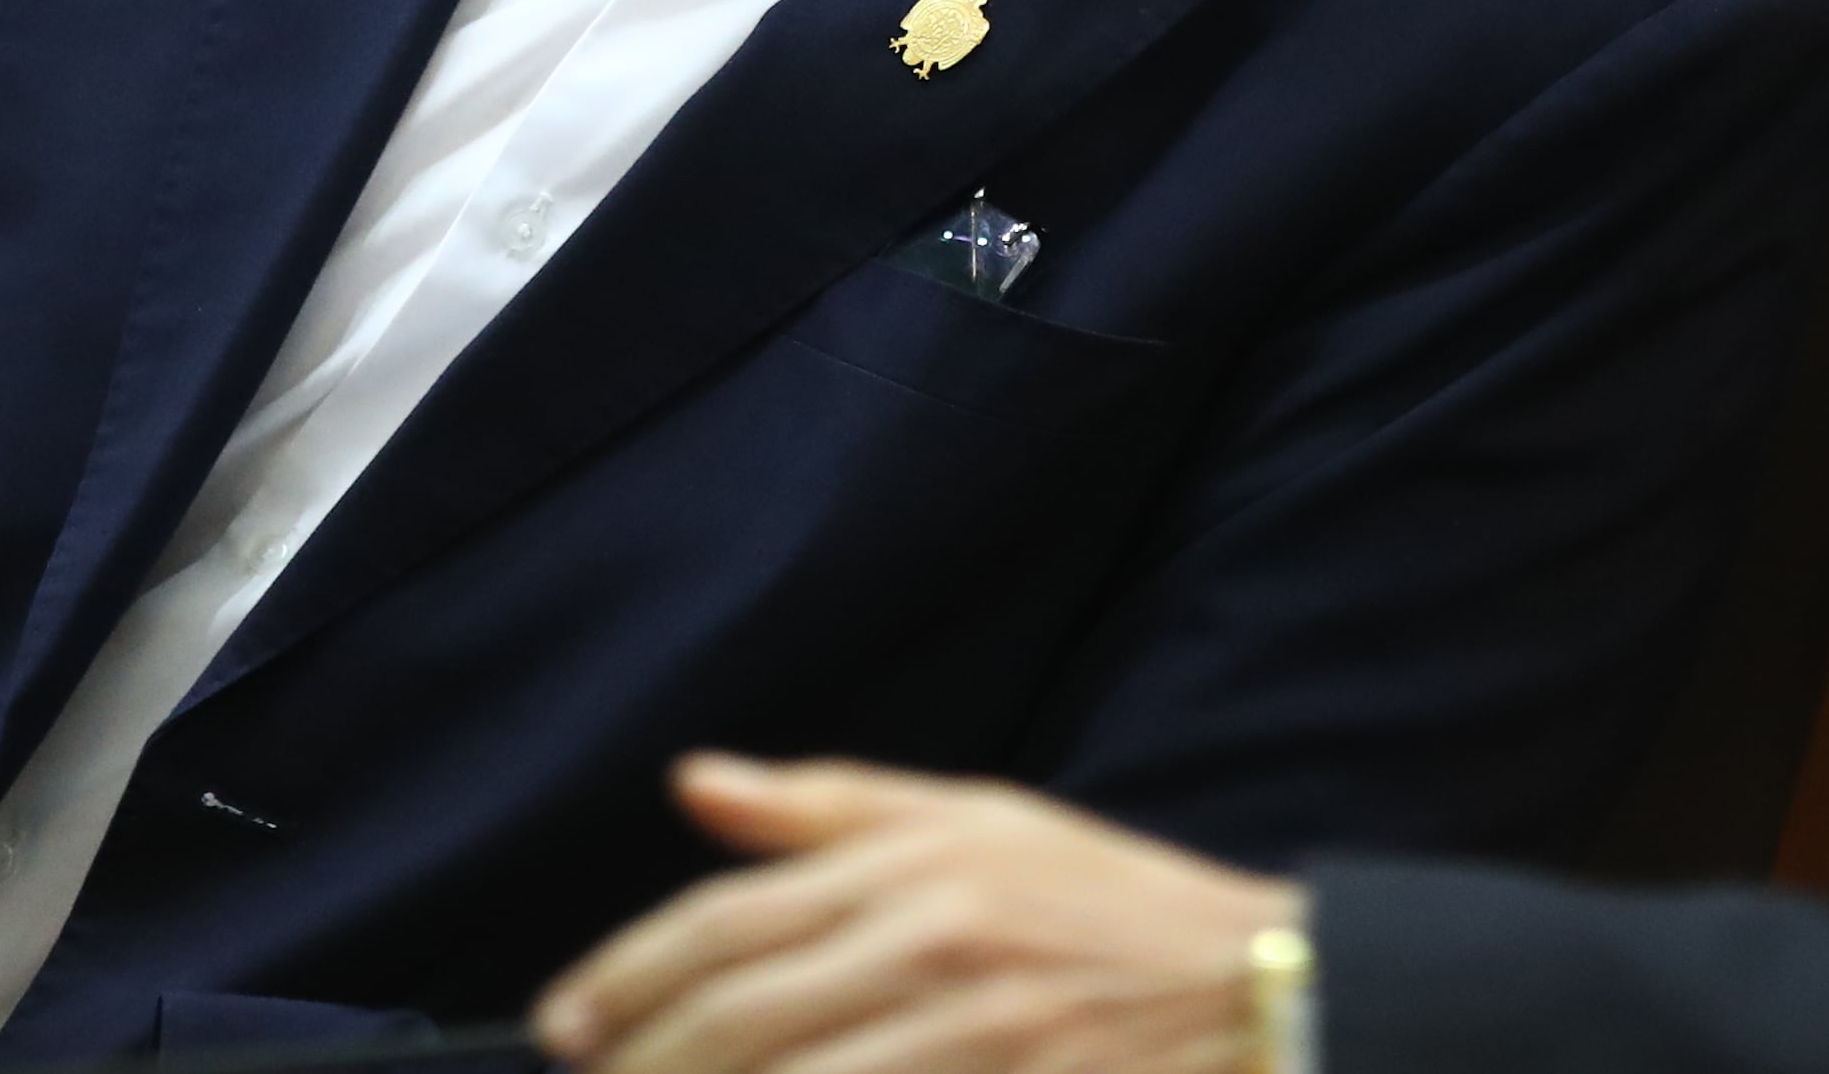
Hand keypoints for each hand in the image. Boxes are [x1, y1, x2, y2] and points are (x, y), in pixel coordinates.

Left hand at [537, 755, 1297, 1073]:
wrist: (1260, 988)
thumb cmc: (1110, 905)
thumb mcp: (981, 819)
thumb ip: (827, 807)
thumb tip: (695, 782)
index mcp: (918, 864)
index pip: (727, 921)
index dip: (626, 978)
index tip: (567, 1024)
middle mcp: (933, 945)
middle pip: (736, 1019)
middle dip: (646, 1061)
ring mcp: (971, 1038)